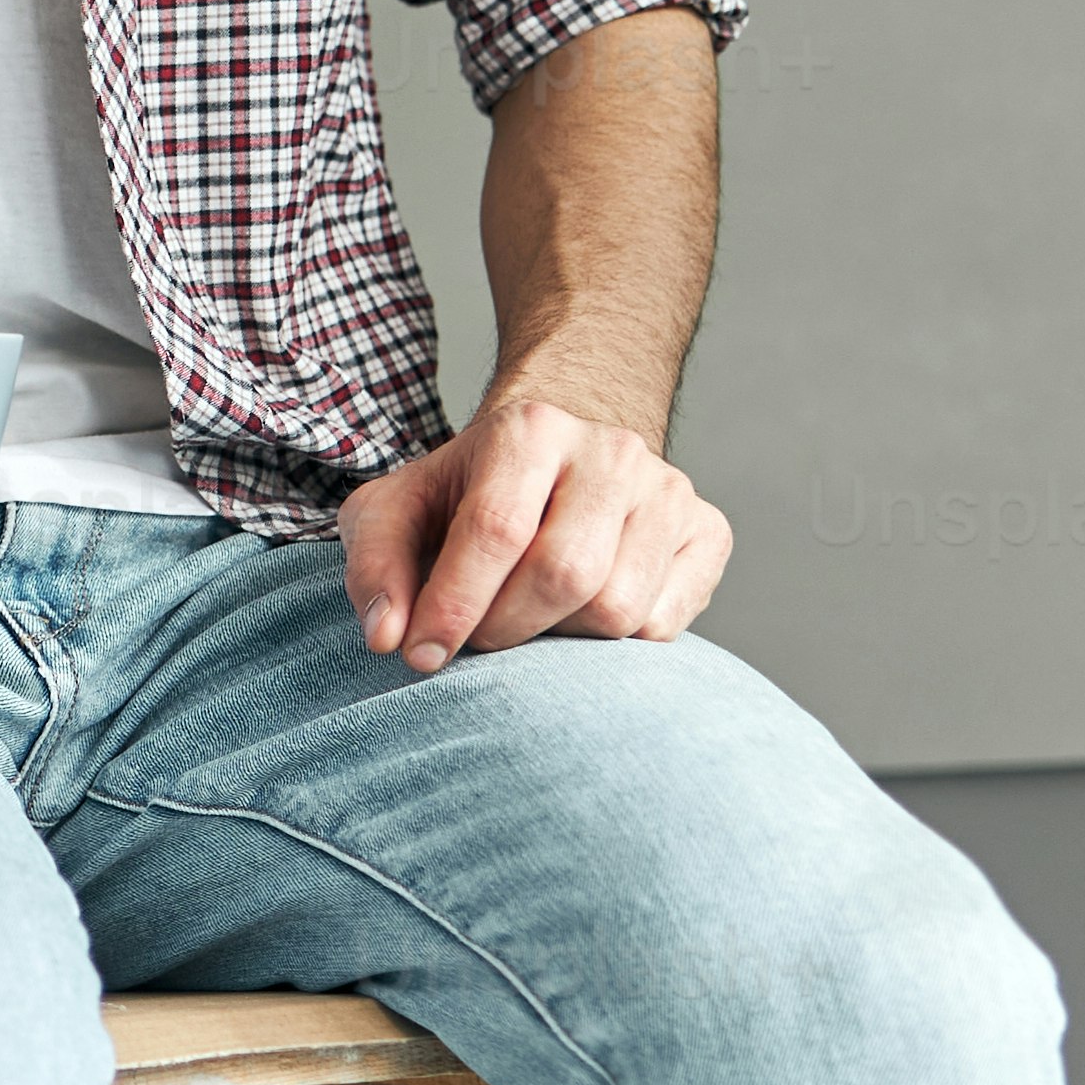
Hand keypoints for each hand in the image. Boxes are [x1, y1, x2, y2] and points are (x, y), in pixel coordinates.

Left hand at [338, 384, 729, 670]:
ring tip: (532, 617)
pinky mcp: (708, 532)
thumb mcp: (398, 512)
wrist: (560, 459)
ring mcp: (669, 490)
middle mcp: (611, 450)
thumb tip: (389, 636)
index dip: (454, 606)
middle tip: (479, 638)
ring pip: (618, 609)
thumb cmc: (467, 495)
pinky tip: (583, 614)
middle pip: (565, 574)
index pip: (496, 530)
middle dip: (508, 628)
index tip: (422, 655)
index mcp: (529, 429)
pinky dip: (615, 645)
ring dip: (561, 639)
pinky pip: (664, 623)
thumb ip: (376, 564)